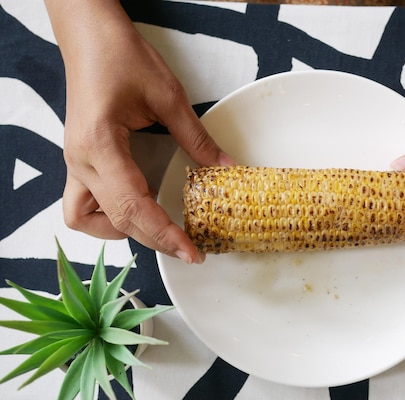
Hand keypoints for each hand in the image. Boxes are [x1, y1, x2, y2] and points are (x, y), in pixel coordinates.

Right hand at [46, 0, 231, 261]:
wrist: (89, 37)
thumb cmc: (123, 57)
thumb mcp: (167, 97)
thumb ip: (196, 138)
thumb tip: (225, 168)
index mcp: (100, 145)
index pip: (133, 206)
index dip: (164, 234)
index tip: (191, 252)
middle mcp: (81, 161)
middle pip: (116, 220)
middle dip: (154, 240)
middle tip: (189, 249)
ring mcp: (75, 162)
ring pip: (86, 219)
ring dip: (121, 230)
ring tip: (157, 228)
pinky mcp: (79, 160)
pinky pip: (82, 204)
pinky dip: (105, 216)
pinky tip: (132, 208)